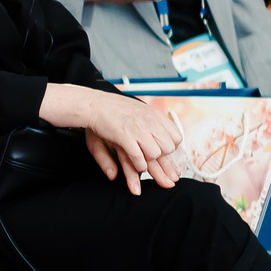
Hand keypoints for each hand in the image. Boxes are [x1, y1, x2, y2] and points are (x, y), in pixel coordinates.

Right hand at [42, 84, 181, 195]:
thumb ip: (154, 125)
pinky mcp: (125, 137)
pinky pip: (138, 157)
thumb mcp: (139, 112)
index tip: (166, 152)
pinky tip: (137, 166)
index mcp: (154, 116)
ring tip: (145, 164)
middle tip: (158, 163)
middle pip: (168, 148)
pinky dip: (139, 164)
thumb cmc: (114, 110)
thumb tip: (166, 138)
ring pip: (156, 154)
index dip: (172, 147)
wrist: (95, 104)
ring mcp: (138, 130)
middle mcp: (149, 122)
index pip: (176, 137)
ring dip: (150, 162)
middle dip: (163, 159)